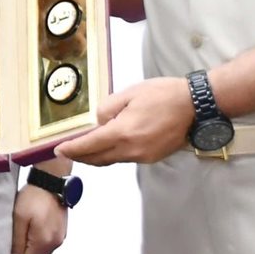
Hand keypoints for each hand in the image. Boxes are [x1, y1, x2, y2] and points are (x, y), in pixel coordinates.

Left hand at [11, 185, 67, 253]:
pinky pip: (48, 240)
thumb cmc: (34, 196)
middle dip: (26, 248)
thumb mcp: (19, 217)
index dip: (17, 253)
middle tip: (21, 228)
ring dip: (34, 241)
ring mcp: (61, 236)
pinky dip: (42, 235)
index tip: (15, 237)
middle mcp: (56, 243)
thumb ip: (17, 241)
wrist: (51, 180)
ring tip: (29, 222)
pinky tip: (37, 220)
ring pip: (42, 250)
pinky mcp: (62, 229)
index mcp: (44, 243)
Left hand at [55, 77, 192, 164]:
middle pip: (98, 159)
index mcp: (123, 132)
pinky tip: (109, 146)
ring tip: (84, 148)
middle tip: (67, 151)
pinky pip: (125, 158)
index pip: (89, 146)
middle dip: (80, 156)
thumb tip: (99, 123)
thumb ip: (108, 108)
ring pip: (112, 160)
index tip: (58, 150)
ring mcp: (143, 156)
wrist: (195, 106)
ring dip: (96, 156)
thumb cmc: (163, 94)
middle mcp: (131, 150)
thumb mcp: (130, 93)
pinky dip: (112, 154)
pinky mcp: (152, 158)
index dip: (72, 149)